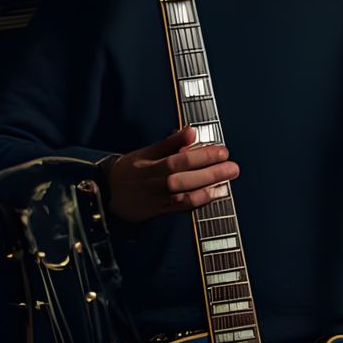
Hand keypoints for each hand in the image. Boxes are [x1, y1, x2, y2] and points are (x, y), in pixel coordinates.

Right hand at [105, 126, 239, 223]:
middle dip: (210, 173)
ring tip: (228, 180)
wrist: (109, 194)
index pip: (178, 160)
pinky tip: (216, 193)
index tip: (222, 150)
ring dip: (208, 188)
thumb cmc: (132, 169)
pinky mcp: (161, 211)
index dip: (201, 156)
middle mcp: (154, 184)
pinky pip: (183, 208)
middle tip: (233, 166)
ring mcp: (158, 200)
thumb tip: (191, 131)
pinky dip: (200, 201)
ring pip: (184, 195)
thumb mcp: (146, 152)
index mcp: (150, 166)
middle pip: (183, 179)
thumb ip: (170, 142)